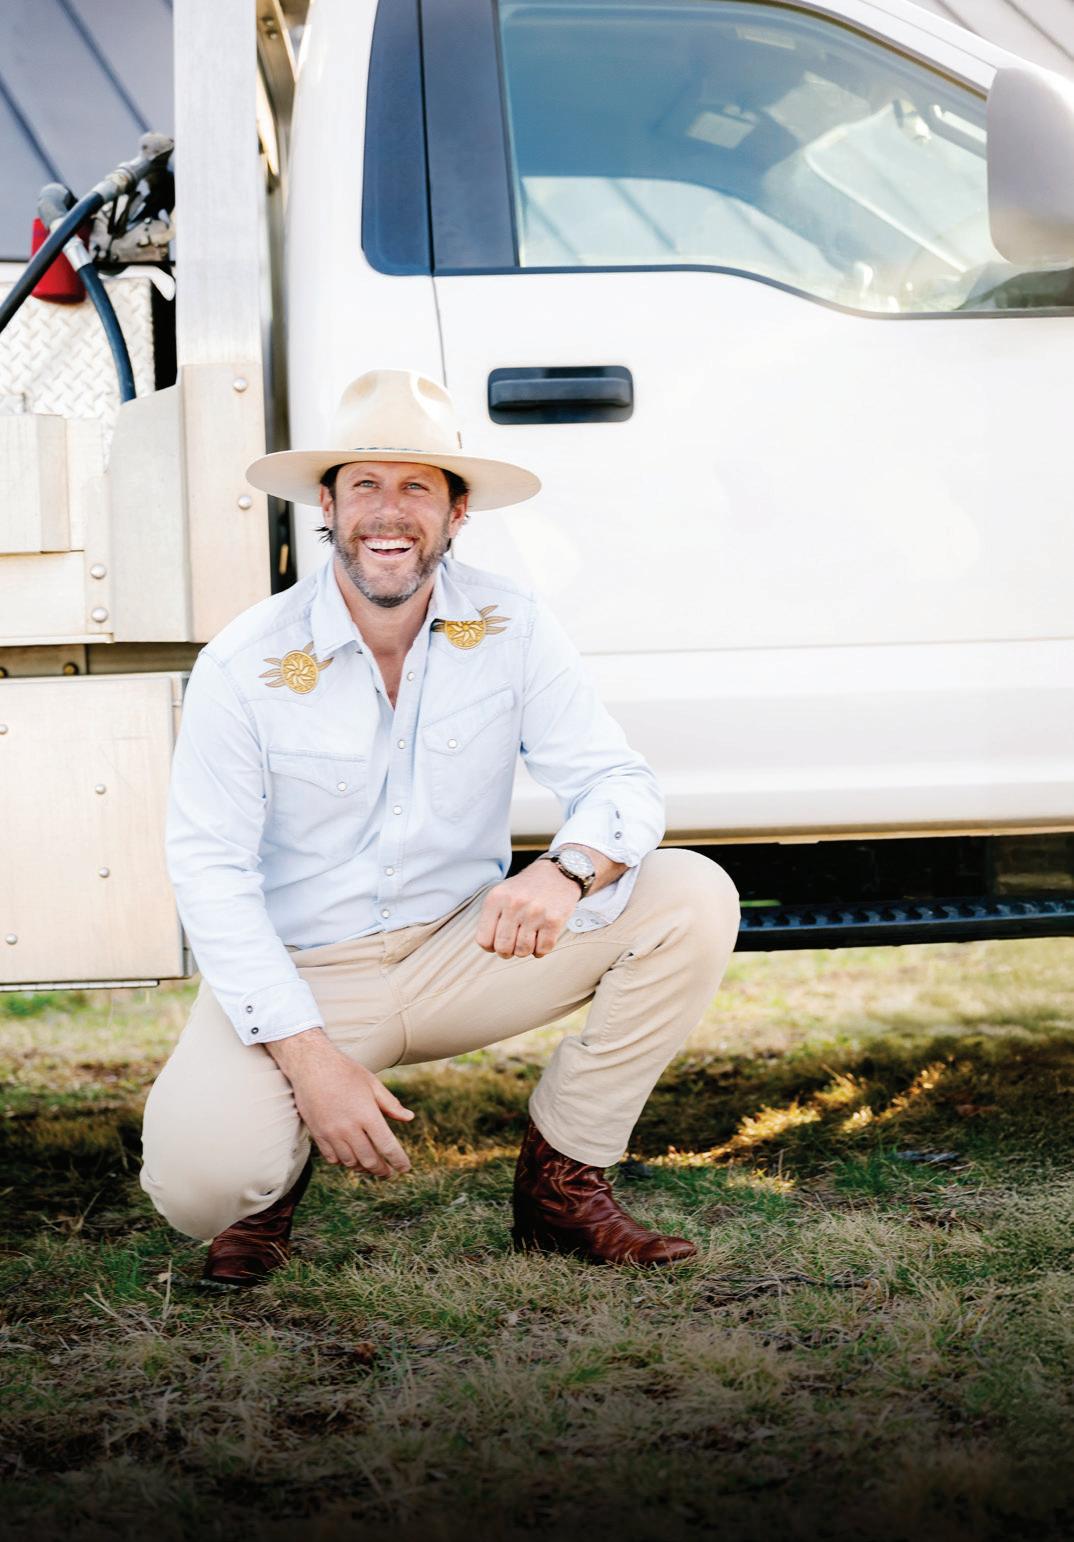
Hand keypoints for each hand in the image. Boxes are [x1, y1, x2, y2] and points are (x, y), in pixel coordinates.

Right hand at [268, 1030, 413, 1175]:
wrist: (311, 1065)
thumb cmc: (345, 1072)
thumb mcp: (372, 1083)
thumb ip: (391, 1104)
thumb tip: (410, 1118)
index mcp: (367, 1114)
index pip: (387, 1146)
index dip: (398, 1161)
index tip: (404, 1168)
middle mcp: (349, 1128)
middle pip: (369, 1160)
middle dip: (381, 1170)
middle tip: (388, 1172)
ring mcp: (331, 1133)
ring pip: (350, 1162)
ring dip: (363, 1168)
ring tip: (371, 1166)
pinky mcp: (318, 1134)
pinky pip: (332, 1158)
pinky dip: (344, 1162)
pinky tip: (351, 1158)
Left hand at [476, 860, 579, 958]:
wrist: (557, 873)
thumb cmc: (528, 887)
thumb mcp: (502, 893)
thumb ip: (492, 917)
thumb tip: (489, 946)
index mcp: (496, 898)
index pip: (483, 939)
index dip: (490, 947)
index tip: (497, 943)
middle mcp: (514, 904)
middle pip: (503, 948)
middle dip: (507, 952)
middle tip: (513, 945)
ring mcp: (534, 913)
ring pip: (523, 951)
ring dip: (525, 950)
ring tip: (528, 939)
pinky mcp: (553, 920)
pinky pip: (543, 949)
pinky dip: (541, 950)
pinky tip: (540, 940)